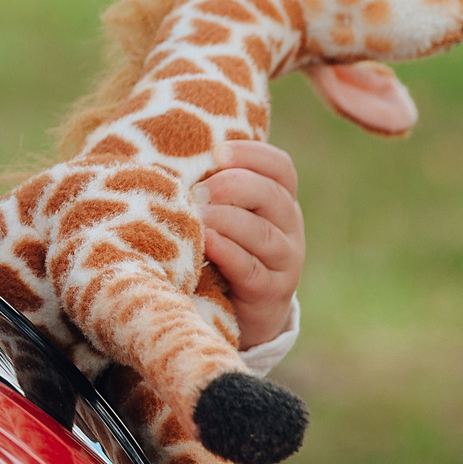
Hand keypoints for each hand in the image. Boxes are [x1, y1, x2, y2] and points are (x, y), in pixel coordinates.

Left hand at [198, 141, 304, 349]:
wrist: (242, 311)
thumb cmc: (223, 249)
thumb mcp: (226, 215)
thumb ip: (213, 189)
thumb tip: (172, 157)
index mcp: (280, 200)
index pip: (280, 168)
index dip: (253, 155)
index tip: (218, 152)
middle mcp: (290, 227)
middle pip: (271, 195)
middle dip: (232, 186)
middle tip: (198, 191)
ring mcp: (285, 261)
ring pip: (262, 233)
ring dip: (225, 220)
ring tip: (196, 217)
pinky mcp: (270, 292)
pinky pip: (250, 268)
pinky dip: (227, 252)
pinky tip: (207, 243)